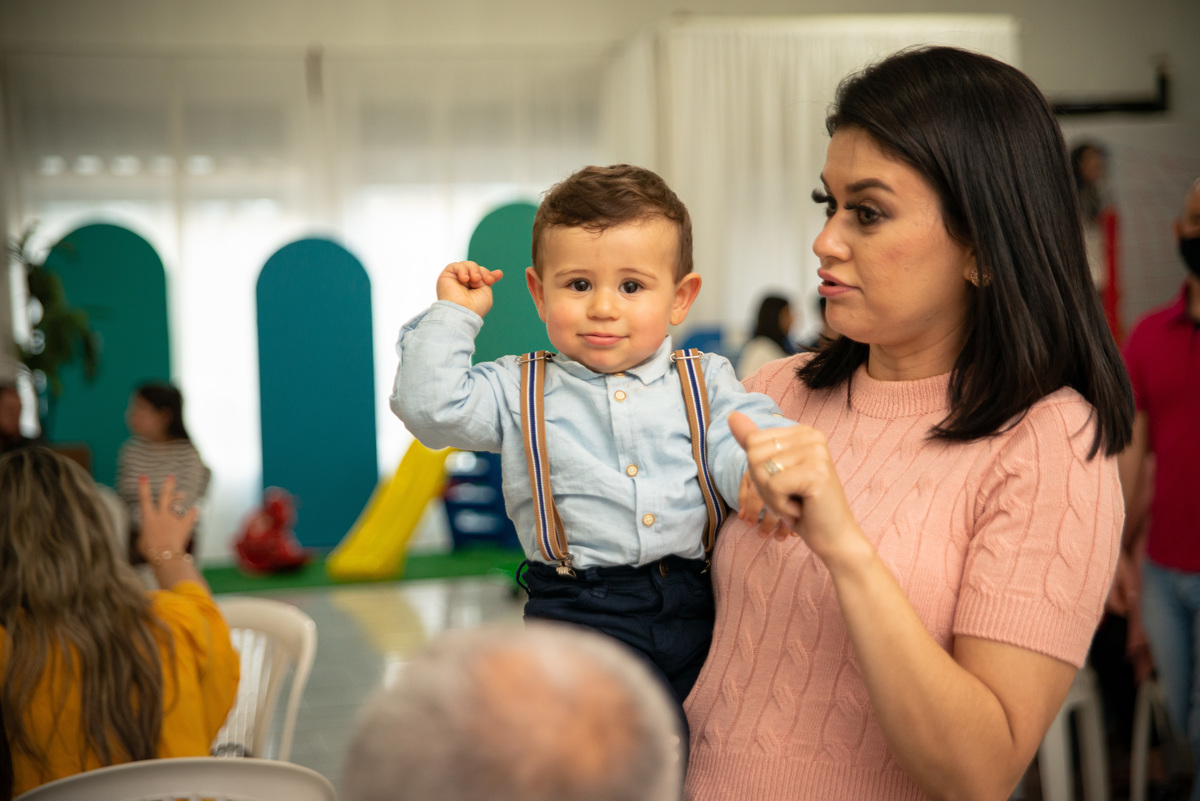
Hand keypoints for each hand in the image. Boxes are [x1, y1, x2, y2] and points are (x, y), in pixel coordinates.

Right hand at [136, 474, 196, 560]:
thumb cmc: (150, 551)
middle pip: (165, 497)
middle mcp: (162, 515)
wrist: (166, 555)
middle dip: (168, 485)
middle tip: (171, 476)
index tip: (143, 477)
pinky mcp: (185, 525)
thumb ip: (145, 533)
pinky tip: (195, 509)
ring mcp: (174, 519)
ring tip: (181, 494)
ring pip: (177, 504)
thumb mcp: (141, 541)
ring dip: (179, 498)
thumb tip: (148, 532)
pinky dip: (193, 512)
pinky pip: (191, 515)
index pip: (144, 499)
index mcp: (148, 518)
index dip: (143, 487)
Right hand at [436, 261, 503, 317]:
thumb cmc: (474, 307)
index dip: (488, 274)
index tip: (498, 274)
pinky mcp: (446, 276)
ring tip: (475, 280)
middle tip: (487, 280)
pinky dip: (462, 270)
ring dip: (474, 270)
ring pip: (467, 265)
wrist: (462, 312)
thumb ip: (487, 280)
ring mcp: (455, 280)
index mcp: (473, 290)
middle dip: (483, 272)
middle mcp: (463, 285)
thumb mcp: (486, 292)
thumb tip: (496, 273)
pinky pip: (456, 265)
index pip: (481, 277)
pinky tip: (465, 279)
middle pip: (475, 269)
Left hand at [727, 411, 858, 561]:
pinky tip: (802, 509)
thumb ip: (754, 442)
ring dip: (773, 499)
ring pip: (762, 472)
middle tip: (791, 497)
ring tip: (797, 503)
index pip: (752, 442)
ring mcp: (817, 452)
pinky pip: (774, 487)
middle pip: (754, 455)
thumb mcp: (773, 472)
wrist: (832, 535)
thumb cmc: (802, 506)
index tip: (785, 484)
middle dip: (764, 486)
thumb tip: (732, 415)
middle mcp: (812, 435)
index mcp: (802, 431)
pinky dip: (781, 506)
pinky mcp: (817, 471)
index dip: (758, 473)